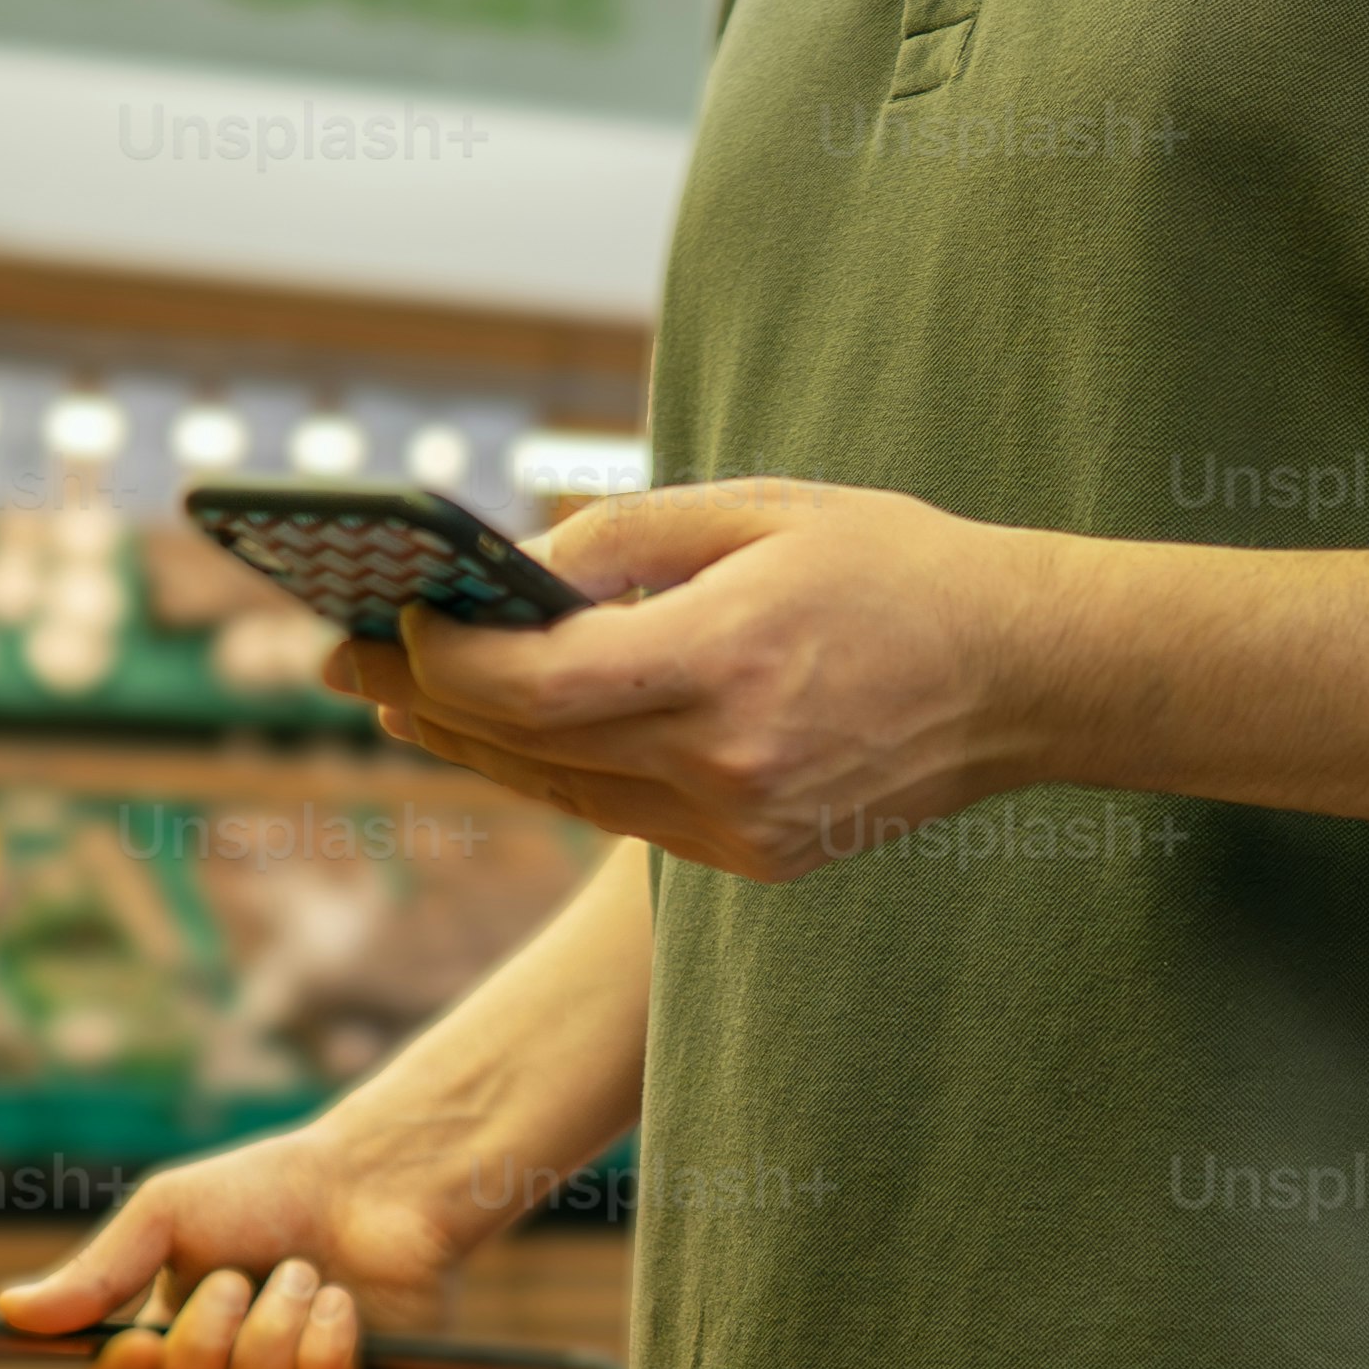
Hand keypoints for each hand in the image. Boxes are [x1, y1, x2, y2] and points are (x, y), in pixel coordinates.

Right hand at [0, 1115, 506, 1368]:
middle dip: (208, 1344)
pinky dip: (326, 1349)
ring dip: (274, 1333)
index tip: (139, 1343)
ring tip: (304, 1272)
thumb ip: (98, 1269)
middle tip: (236, 1278)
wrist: (376, 1177)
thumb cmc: (268, 1189)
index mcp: (170, 1342)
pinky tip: (343, 1304)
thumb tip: (11, 1311)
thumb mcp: (168, 1214)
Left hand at [324, 479, 1063, 881]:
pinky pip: (625, 815)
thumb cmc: (893, 569)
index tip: (391, 613)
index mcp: (727, 663)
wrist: (1026, 676)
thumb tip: (508, 572)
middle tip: (342, 658)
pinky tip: (509, 735)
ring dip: (475, 742)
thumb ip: (624, 539)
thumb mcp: (760, 511)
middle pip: (529, 744)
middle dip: (426, 696)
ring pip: (565, 790)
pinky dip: (558, 771)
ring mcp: (743, 825)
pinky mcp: (759, 857)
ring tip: (401, 696)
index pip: (536, 681)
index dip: (444, 655)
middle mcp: (727, 762)